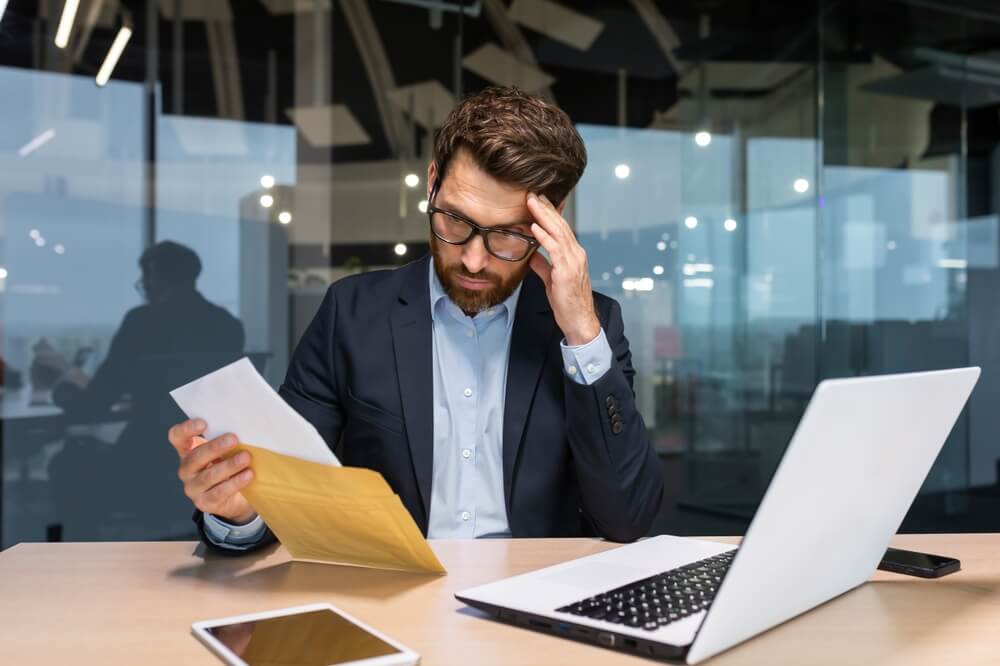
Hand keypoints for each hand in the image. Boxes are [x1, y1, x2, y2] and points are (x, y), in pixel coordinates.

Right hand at [169, 419, 256, 523]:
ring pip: (208, 476)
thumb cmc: (229, 465)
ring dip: (228, 466)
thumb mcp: (226, 450)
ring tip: (245, 458)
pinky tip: (247, 475)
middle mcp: (186, 469)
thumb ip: (227, 439)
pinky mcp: (204, 502)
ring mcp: (193, 487)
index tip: (204, 423)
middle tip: (234, 439)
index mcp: (188, 450)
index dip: (187, 429)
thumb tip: (246, 427)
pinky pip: (219, 492)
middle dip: (215, 447)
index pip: (177, 437)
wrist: (236, 497)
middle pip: (195, 457)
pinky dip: (235, 483)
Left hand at [526, 193, 600, 345]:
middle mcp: (576, 254)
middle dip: (546, 207)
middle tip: (533, 192)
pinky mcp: (567, 272)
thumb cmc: (567, 303)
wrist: (580, 322)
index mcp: (573, 255)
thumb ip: (543, 266)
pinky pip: (554, 250)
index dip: (550, 213)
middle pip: (560, 225)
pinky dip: (544, 236)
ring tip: (532, 201)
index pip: (561, 228)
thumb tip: (531, 256)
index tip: (538, 199)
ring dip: (544, 216)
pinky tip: (535, 226)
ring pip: (558, 232)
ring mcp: (573, 262)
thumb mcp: (552, 281)